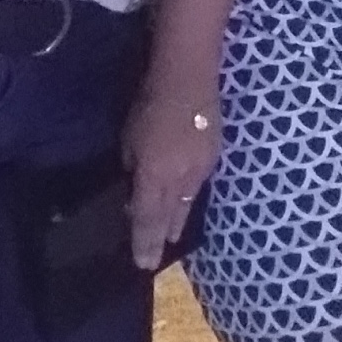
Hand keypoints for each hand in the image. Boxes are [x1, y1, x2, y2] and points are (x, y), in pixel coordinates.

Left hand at [121, 89, 220, 269]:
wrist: (188, 78)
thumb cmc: (149, 103)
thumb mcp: (129, 139)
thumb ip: (133, 169)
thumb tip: (135, 190)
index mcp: (155, 176)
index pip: (147, 218)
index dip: (145, 242)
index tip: (143, 263)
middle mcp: (180, 180)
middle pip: (169, 217)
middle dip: (161, 239)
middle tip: (154, 261)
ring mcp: (200, 169)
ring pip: (187, 203)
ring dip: (177, 221)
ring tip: (172, 236)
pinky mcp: (212, 157)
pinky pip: (197, 187)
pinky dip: (188, 199)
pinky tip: (185, 203)